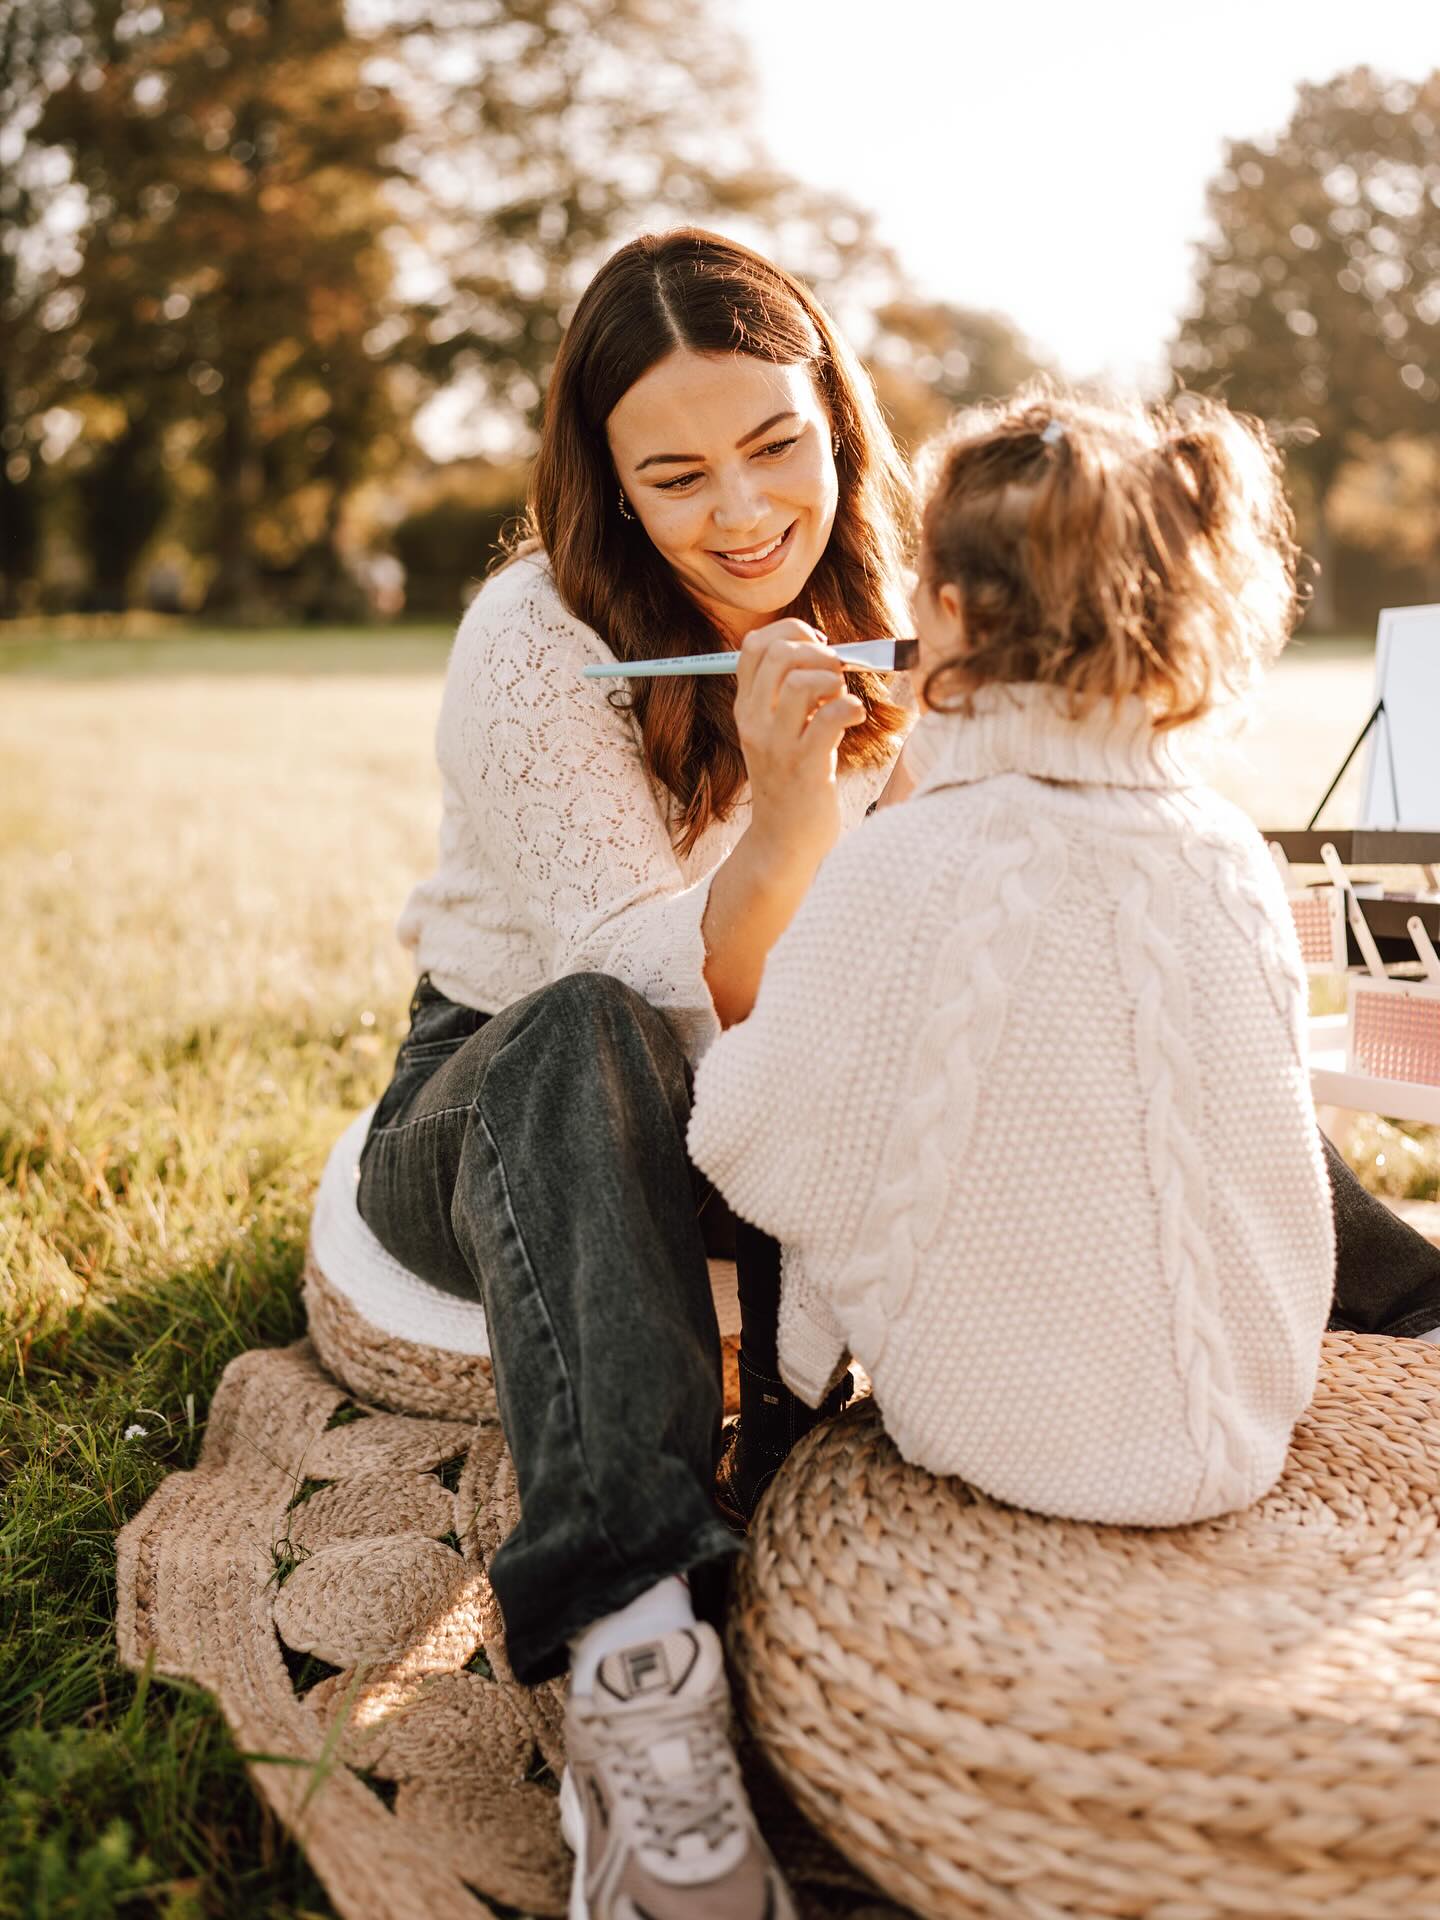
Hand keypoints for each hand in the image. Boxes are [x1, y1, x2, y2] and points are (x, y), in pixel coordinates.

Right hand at [733, 619, 865, 868]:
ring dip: (833, 680)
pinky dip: (850, 707)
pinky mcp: (804, 766)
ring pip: (801, 681)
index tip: (818, 645)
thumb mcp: (776, 733)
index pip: (754, 645)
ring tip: (841, 700)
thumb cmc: (792, 782)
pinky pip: (831, 716)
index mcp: (746, 708)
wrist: (784, 840)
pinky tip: (854, 718)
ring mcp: (777, 744)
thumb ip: (789, 697)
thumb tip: (827, 654)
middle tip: (837, 674)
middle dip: (818, 651)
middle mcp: (755, 722)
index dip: (791, 631)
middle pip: (779, 655)